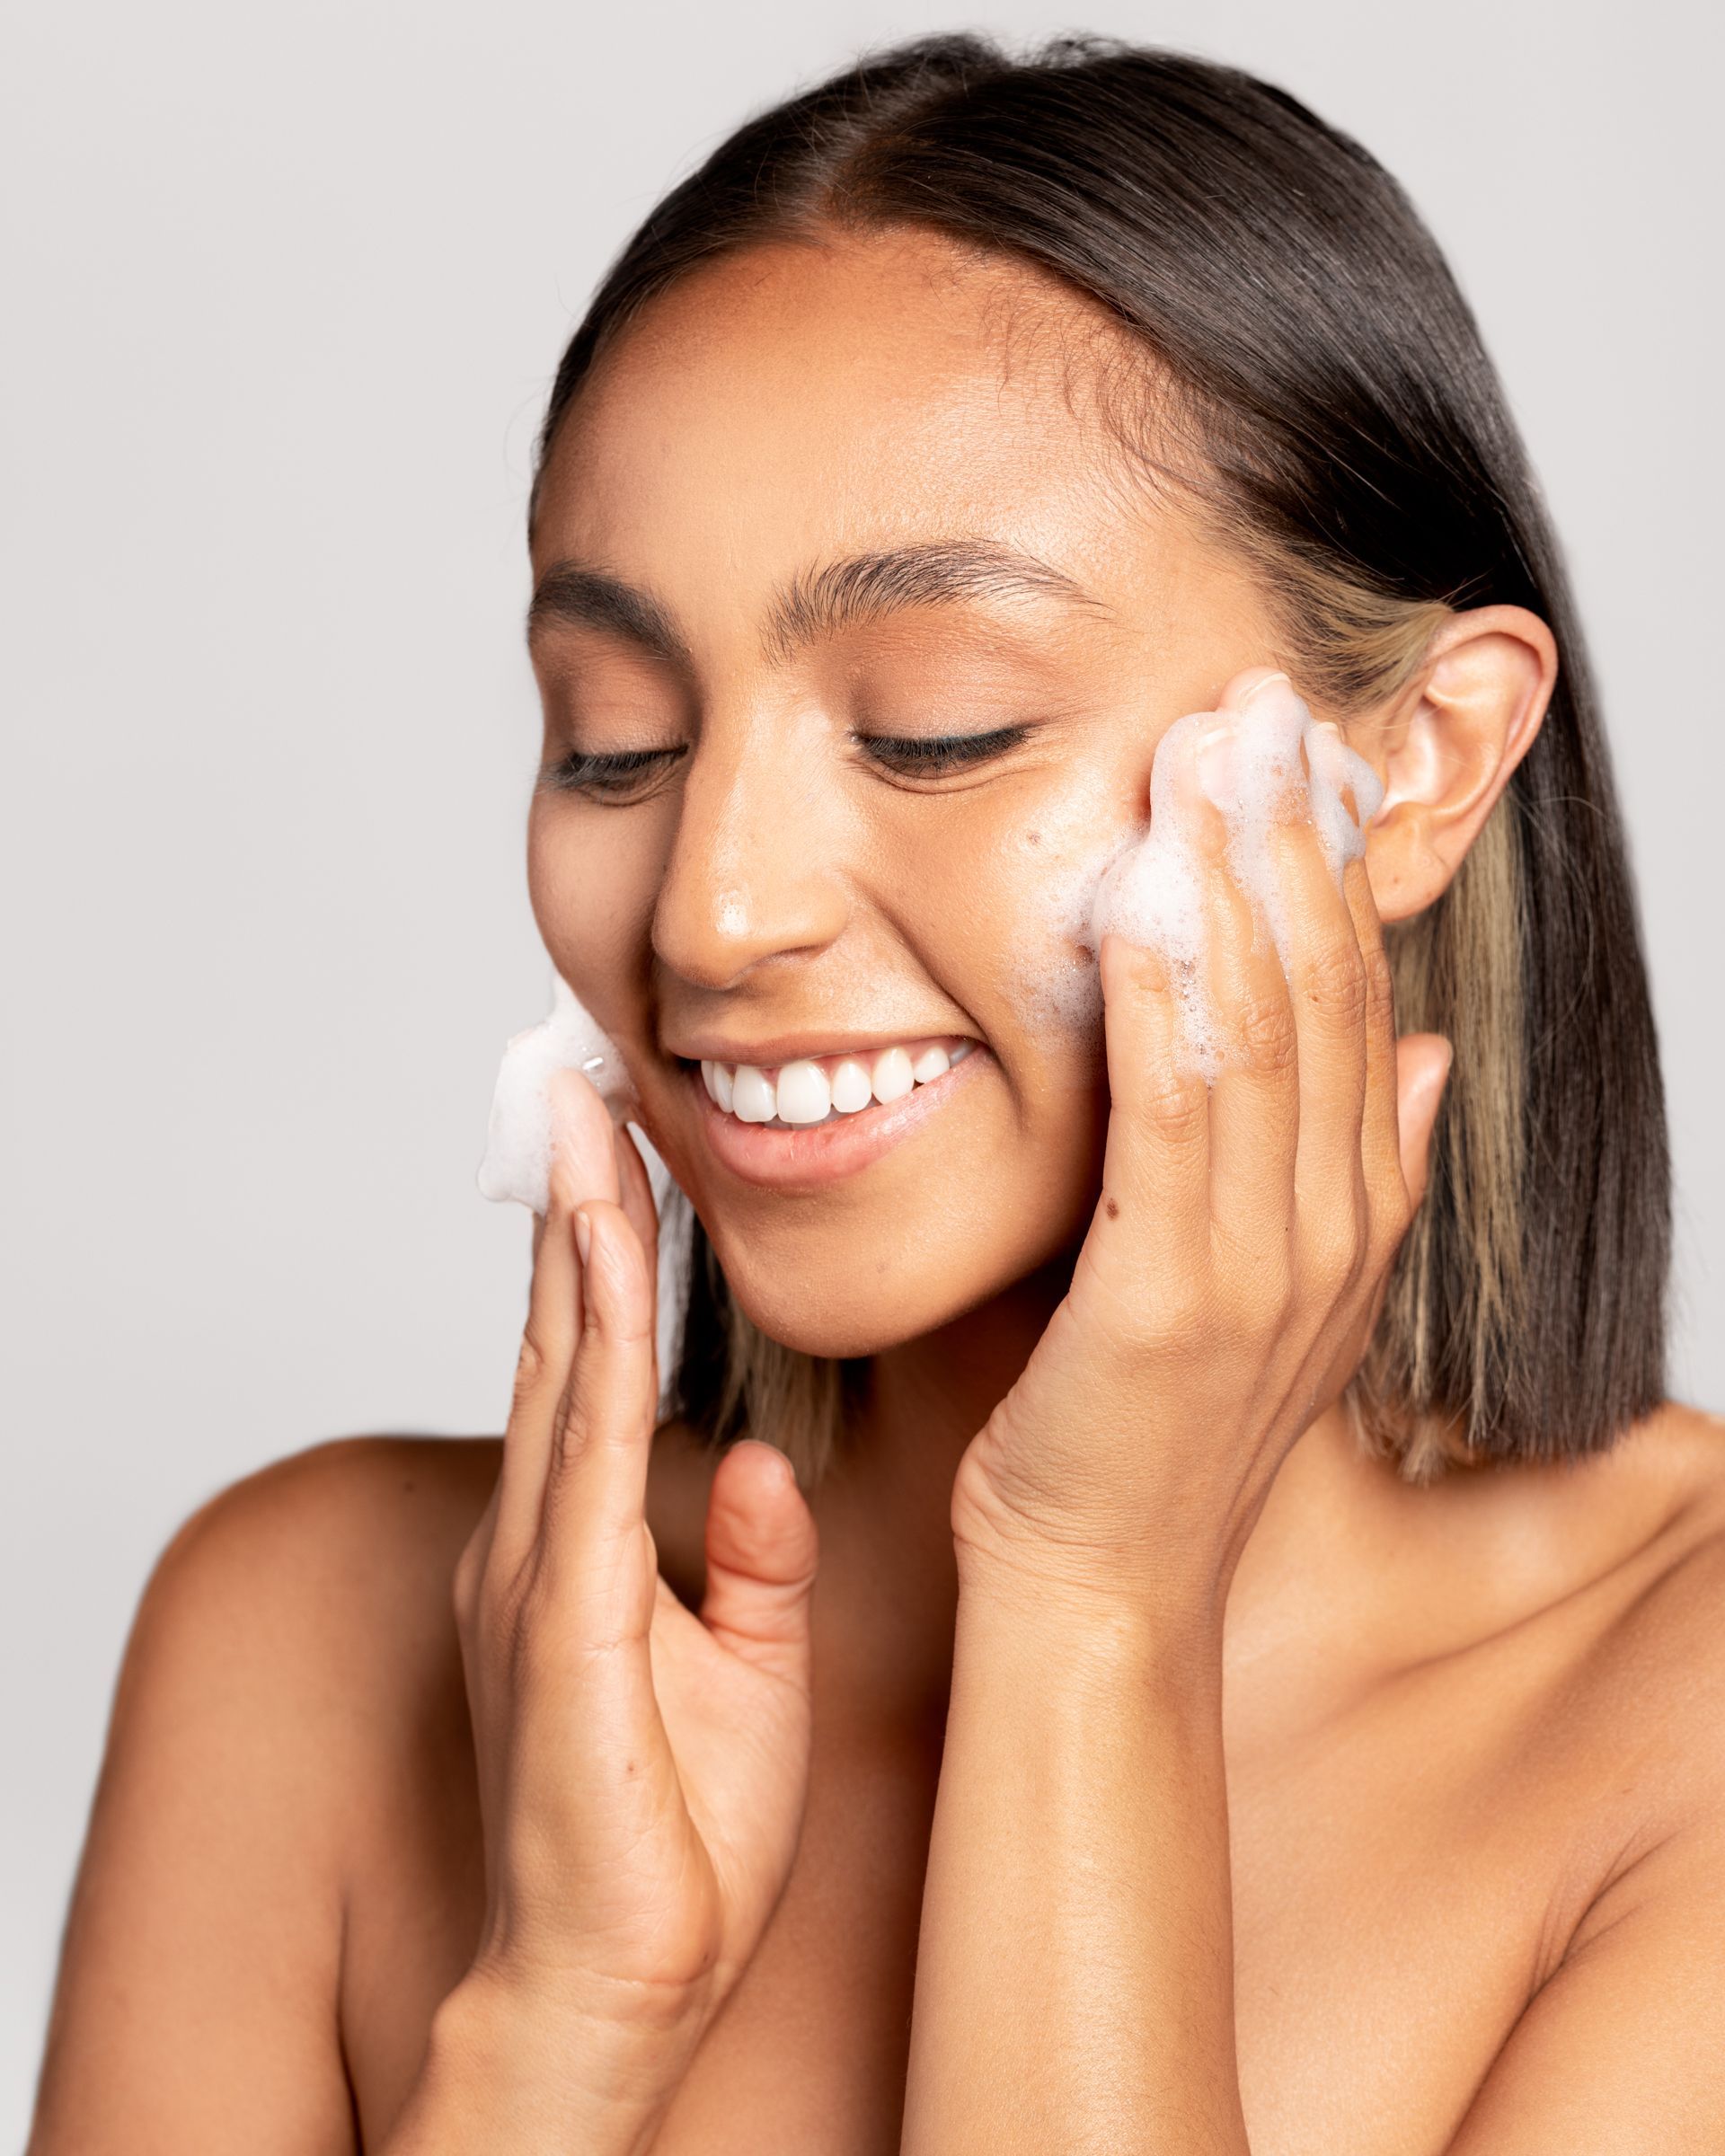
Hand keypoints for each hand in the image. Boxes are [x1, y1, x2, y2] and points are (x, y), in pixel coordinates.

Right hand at [449, 1068, 820, 2084]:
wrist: (612, 1989)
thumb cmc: (676, 1844)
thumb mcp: (746, 1673)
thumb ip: (749, 1564)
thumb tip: (764, 1469)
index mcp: (577, 1548)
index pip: (594, 1369)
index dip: (606, 1253)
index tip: (629, 1146)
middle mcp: (540, 1539)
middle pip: (562, 1337)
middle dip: (575, 1203)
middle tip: (584, 1079)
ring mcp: (537, 1572)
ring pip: (561, 1366)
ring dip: (577, 1238)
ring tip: (588, 1121)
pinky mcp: (562, 1617)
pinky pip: (584, 1454)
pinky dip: (592, 1345)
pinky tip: (605, 1260)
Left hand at [950, 668, 1452, 1632]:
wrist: (1098, 1584)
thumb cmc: (1143, 1429)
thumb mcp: (1271, 1288)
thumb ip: (1348, 1162)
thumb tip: (1420, 1048)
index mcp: (1350, 1210)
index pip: (1356, 1000)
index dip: (1329, 866)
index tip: (1297, 747)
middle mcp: (1327, 1226)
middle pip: (1321, 990)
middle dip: (1290, 836)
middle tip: (1258, 698)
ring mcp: (1259, 1267)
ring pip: (1260, 1031)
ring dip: (1230, 881)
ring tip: (1205, 753)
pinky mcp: (1167, 1301)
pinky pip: (1175, 1117)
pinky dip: (1160, 998)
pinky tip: (1133, 896)